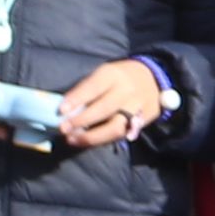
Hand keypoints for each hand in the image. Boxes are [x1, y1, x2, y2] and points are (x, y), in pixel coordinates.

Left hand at [54, 56, 171, 149]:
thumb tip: (65, 109)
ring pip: (115, 127)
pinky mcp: (142, 122)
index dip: (77, 99)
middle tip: (63, 129)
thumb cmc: (119, 76)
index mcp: (113, 74)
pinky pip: (121, 134)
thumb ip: (87, 89)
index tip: (61, 111)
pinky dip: (103, 140)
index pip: (93, 87)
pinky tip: (88, 142)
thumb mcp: (104, 74)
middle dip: (81, 121)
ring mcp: (136, 108)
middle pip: (104, 109)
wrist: (153, 79)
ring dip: (92, 137)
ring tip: (73, 140)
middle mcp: (126, 90)